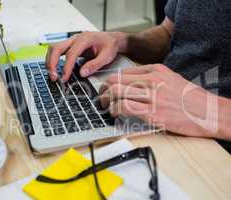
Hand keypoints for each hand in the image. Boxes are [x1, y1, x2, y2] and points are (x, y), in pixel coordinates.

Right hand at [46, 31, 120, 80]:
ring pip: (53, 48)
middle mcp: (75, 38)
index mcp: (85, 39)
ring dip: (50, 62)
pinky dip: (52, 60)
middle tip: (53, 77)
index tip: (64, 78)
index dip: (66, 67)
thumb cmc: (109, 45)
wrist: (111, 39)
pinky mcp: (69, 45)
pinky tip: (54, 69)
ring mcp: (71, 41)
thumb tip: (82, 73)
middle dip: (52, 64)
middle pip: (56, 48)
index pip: (71, 54)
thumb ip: (95, 64)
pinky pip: (56, 51)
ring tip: (52, 75)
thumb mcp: (107, 56)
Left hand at [99, 64, 218, 137]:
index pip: (124, 72)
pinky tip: (114, 113)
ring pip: (117, 92)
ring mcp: (152, 96)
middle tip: (101, 96)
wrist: (208, 112)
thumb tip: (131, 83)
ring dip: (106, 100)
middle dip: (104, 89)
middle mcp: (152, 80)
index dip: (111, 81)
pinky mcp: (152, 113)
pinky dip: (114, 110)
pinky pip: (124, 107)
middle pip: (116, 80)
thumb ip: (152, 77)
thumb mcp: (171, 78)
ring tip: (105, 106)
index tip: (106, 87)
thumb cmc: (191, 98)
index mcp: (156, 70)